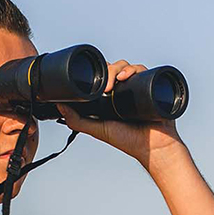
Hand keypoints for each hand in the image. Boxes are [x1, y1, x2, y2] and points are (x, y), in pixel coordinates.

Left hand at [56, 59, 186, 171]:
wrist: (154, 147)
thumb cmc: (129, 141)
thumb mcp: (99, 130)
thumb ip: (78, 121)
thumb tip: (58, 106)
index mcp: (112, 98)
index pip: (103, 76)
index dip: (97, 73)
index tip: (90, 80)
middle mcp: (125, 91)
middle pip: (114, 68)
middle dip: (107, 71)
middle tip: (103, 87)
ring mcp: (138, 87)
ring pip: (127, 66)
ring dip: (118, 68)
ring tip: (114, 83)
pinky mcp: (150, 86)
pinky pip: (142, 70)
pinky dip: (133, 69)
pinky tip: (125, 77)